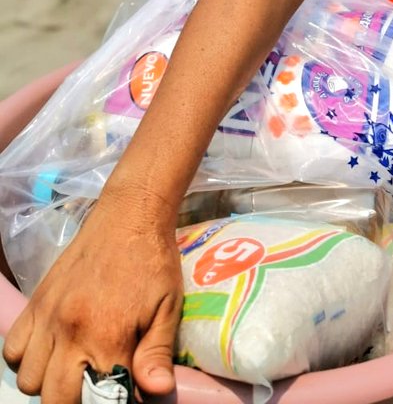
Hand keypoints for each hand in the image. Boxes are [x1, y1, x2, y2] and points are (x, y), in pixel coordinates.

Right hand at [2, 194, 182, 402]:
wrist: (130, 216)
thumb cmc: (154, 261)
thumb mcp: (168, 307)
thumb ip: (157, 353)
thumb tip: (156, 393)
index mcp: (107, 336)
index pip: (96, 399)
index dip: (110, 401)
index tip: (119, 393)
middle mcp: (70, 332)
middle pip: (54, 400)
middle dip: (75, 401)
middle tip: (96, 384)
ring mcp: (48, 317)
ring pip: (29, 380)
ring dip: (49, 383)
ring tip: (74, 368)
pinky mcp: (36, 302)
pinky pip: (13, 348)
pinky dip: (26, 359)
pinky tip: (51, 349)